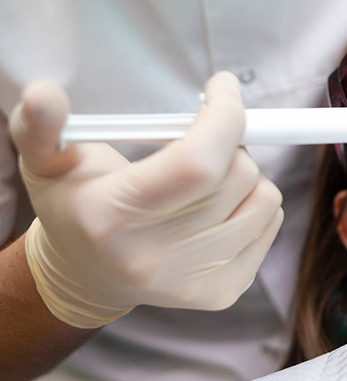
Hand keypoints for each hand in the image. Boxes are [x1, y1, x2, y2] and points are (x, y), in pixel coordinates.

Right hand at [10, 72, 283, 327]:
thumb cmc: (76, 205)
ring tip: (208, 175)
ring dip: (246, 173)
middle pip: (237, 176)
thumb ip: (41, 126)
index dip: (224, 116)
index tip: (221, 87)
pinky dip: (255, 201)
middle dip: (229, 141)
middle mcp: (154, 258)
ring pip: (264, 200)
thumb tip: (43, 94)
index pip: (197, 164)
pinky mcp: (223, 293)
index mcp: (112, 219)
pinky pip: (271, 223)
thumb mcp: (45, 161)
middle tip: (201, 139)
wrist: (89, 274)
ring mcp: (192, 282)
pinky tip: (220, 204)